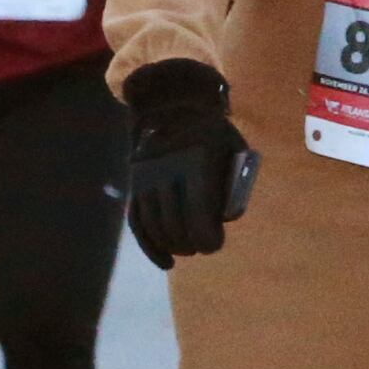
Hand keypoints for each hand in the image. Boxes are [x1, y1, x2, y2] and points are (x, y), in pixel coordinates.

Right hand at [123, 58, 255, 269]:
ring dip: (173, 245)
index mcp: (195, 163)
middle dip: (191, 243)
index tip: (214, 244)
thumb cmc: (213, 133)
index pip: (197, 216)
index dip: (207, 239)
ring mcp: (145, 179)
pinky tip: (166, 262)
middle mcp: (165, 172)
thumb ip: (235, 183)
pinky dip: (150, 247)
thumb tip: (225, 218)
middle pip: (175, 226)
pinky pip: (137, 223)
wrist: (172, 107)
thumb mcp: (234, 148)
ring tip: (187, 248)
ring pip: (155, 227)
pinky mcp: (134, 186)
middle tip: (204, 245)